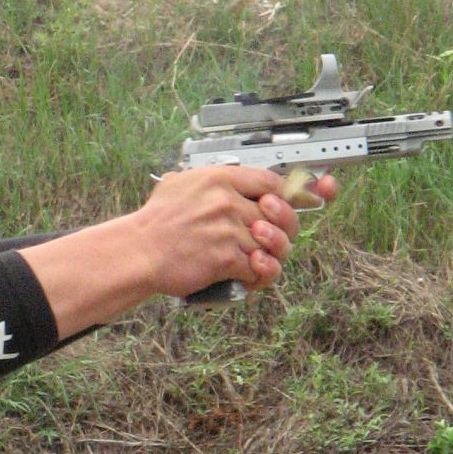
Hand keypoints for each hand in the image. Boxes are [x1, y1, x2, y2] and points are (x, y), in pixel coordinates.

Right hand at [17, 167, 337, 338]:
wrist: (137, 252)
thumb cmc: (157, 223)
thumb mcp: (183, 184)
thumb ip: (218, 180)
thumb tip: (249, 182)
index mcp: (221, 177)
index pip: (274, 181)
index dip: (296, 193)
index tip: (315, 196)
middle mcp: (228, 199)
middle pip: (282, 214)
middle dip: (285, 231)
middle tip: (274, 241)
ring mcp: (228, 228)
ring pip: (274, 244)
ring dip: (271, 257)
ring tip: (259, 261)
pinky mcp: (226, 257)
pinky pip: (260, 268)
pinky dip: (260, 275)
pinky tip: (251, 275)